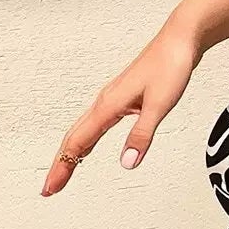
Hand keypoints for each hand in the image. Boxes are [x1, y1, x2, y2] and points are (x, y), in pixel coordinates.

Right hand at [41, 24, 202, 196]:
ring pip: (82, 130)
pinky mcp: (121, 97)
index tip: (50, 188)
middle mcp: (104, 102)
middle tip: (50, 188)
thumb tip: (127, 163)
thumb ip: (142, 135)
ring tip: (63, 171)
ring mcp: (111, 99)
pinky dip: (86, 139)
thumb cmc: (170, 66)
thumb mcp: (159, 105)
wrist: (179, 40)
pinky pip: (95, 123)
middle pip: (74, 138)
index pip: (78, 142)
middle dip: (61, 164)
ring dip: (71, 152)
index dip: (63, 167)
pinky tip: (88, 146)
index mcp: (108, 105)